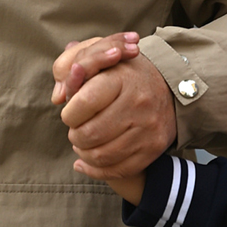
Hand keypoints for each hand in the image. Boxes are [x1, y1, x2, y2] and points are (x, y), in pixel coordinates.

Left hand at [52, 33, 175, 180]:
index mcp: (122, 77)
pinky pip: (117, 171)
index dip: (69, 113)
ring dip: (83, 153)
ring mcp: (148, 128)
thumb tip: (58, 96)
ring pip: (100, 156)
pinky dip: (96, 169)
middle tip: (78, 128)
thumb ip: (71, 65)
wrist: (168, 85)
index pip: (84, 103)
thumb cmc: (122, 71)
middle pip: (89, 134)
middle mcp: (138, 103)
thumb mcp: (98, 56)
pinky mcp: (153, 148)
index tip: (72, 111)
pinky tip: (87, 161)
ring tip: (84, 142)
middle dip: (75, 135)